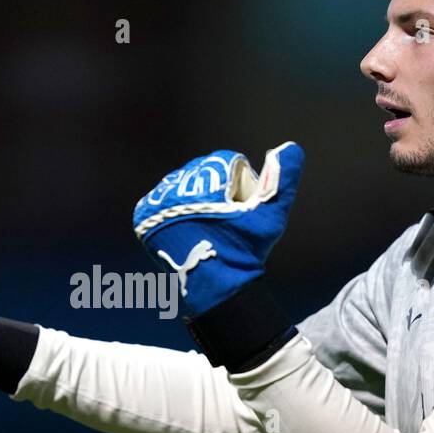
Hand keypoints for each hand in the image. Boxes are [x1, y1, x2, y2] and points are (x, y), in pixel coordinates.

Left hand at [132, 141, 302, 316]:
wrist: (216, 285)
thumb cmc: (247, 249)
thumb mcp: (271, 212)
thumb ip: (284, 177)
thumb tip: (290, 147)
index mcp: (205, 179)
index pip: (226, 163)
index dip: (239, 184)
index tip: (239, 207)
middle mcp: (177, 185)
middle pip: (202, 173)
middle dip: (216, 190)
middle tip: (223, 219)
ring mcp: (158, 202)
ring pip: (182, 186)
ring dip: (194, 198)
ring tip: (205, 225)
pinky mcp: (143, 219)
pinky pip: (161, 203)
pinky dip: (173, 211)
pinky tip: (186, 226)